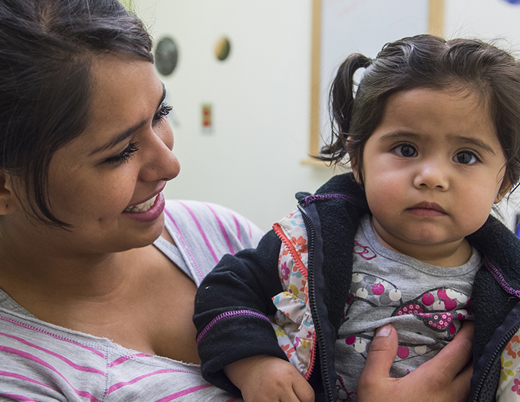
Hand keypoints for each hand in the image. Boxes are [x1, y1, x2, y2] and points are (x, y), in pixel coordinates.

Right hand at [224, 355, 314, 401]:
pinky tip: (273, 401)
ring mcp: (266, 398)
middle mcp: (278, 386)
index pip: (308, 398)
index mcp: (289, 375)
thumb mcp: (291, 372)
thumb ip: (301, 388)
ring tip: (282, 400)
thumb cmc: (274, 371)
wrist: (250, 367)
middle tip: (290, 399)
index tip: (303, 400)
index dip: (308, 401)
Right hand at [357, 321, 472, 401]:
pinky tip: (456, 382)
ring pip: (474, 384)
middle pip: (475, 367)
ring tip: (465, 354)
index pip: (461, 351)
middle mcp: (451, 395)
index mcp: (434, 380)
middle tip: (471, 332)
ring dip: (473, 366)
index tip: (471, 318)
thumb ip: (380, 353)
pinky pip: (465, 396)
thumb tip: (388, 328)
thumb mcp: (371, 383)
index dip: (469, 333)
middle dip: (476, 347)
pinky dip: (466, 383)